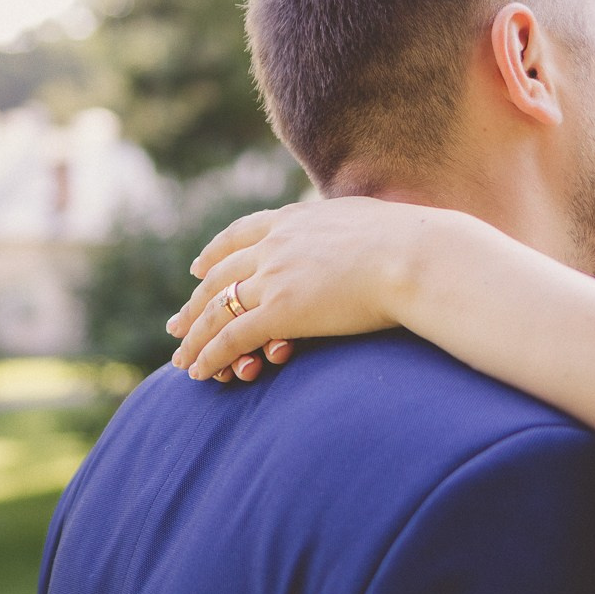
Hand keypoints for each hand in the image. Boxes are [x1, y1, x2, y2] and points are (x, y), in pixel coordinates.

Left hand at [165, 197, 450, 380]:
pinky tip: (198, 373)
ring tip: (181, 358)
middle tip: (176, 324)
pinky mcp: (281, 311)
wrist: (417, 256)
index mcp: (297, 220)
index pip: (243, 233)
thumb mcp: (375, 222)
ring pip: (219, 309)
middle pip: (221, 273)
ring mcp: (276, 276)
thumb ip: (357, 232)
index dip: (216, 252)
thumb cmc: (416, 245)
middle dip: (195, 302)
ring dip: (195, 336)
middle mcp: (277, 244)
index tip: (198, 268)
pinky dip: (210, 356)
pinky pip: (232, 337)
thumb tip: (379, 235)